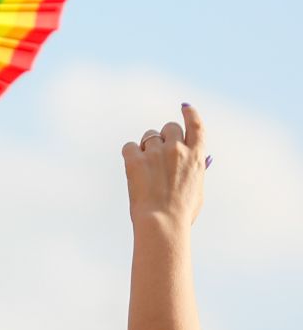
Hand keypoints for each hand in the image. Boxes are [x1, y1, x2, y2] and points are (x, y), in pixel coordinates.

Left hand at [124, 103, 205, 233]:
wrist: (163, 222)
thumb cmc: (182, 211)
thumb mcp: (197, 190)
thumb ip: (196, 170)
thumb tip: (200, 157)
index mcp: (196, 157)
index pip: (196, 126)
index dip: (191, 114)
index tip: (185, 107)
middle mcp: (177, 149)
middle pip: (169, 127)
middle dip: (165, 136)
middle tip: (160, 152)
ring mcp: (156, 152)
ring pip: (149, 136)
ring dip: (148, 148)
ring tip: (149, 172)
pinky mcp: (135, 158)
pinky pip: (130, 146)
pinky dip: (131, 155)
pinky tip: (135, 171)